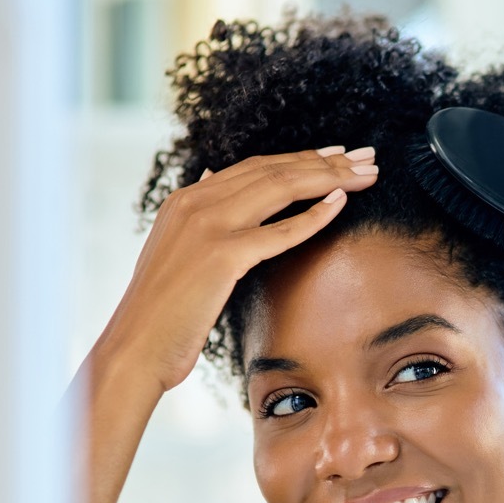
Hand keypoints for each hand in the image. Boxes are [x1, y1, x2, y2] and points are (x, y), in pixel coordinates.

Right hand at [97, 146, 378, 391]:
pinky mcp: (222, 255)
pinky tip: (342, 203)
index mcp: (187, 198)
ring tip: (366, 173)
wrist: (136, 347)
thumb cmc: (163, 312)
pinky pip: (279, 230)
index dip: (302, 158)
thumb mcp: (177, 250)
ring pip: (281, 188)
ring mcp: (208, 225)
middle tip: (366, 157)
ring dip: (330, 178)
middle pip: (275, 169)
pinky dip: (314, 215)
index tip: (338, 155)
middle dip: (326, 161)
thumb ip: (198, 215)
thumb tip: (214, 177)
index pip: (256, 166)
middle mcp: (196, 202)